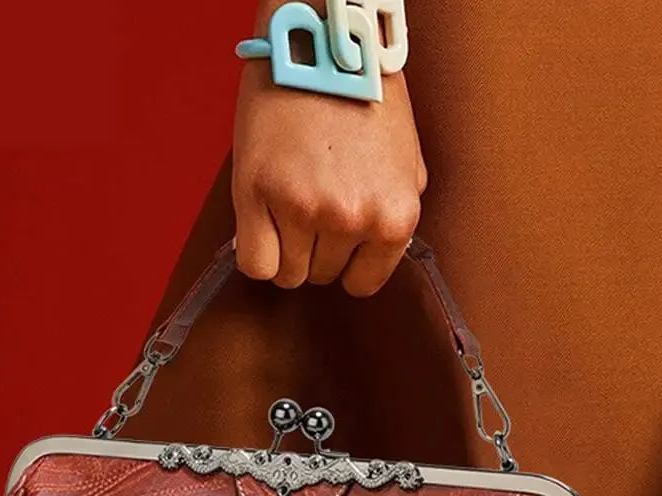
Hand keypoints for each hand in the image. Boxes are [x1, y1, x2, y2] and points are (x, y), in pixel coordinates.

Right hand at [232, 62, 426, 296]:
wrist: (322, 44)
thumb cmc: (365, 95)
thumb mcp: (406, 162)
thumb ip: (394, 214)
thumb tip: (374, 255)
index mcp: (394, 216)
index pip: (362, 284)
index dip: (347, 264)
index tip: (337, 243)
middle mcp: (351, 219)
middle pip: (322, 276)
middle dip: (315, 250)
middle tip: (309, 207)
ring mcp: (302, 209)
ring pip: (287, 274)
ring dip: (284, 249)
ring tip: (286, 208)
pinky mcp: (257, 195)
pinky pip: (255, 264)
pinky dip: (256, 253)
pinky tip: (262, 224)